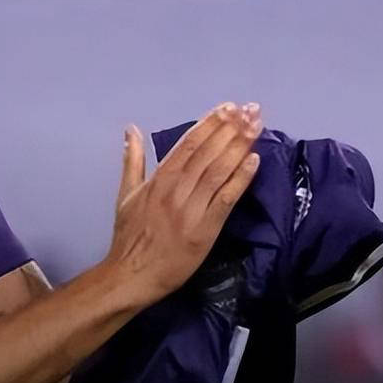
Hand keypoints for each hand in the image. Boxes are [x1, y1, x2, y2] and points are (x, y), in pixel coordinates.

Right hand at [104, 102, 261, 305]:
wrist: (132, 275)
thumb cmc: (129, 236)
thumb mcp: (126, 194)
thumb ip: (132, 160)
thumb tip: (131, 129)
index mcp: (159, 179)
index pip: (188, 144)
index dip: (210, 124)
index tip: (228, 107)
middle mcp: (177, 189)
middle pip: (208, 153)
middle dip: (231, 129)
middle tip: (252, 109)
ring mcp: (193, 208)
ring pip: (219, 170)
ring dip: (239, 146)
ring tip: (256, 126)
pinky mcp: (206, 229)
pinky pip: (226, 199)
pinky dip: (241, 178)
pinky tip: (255, 160)